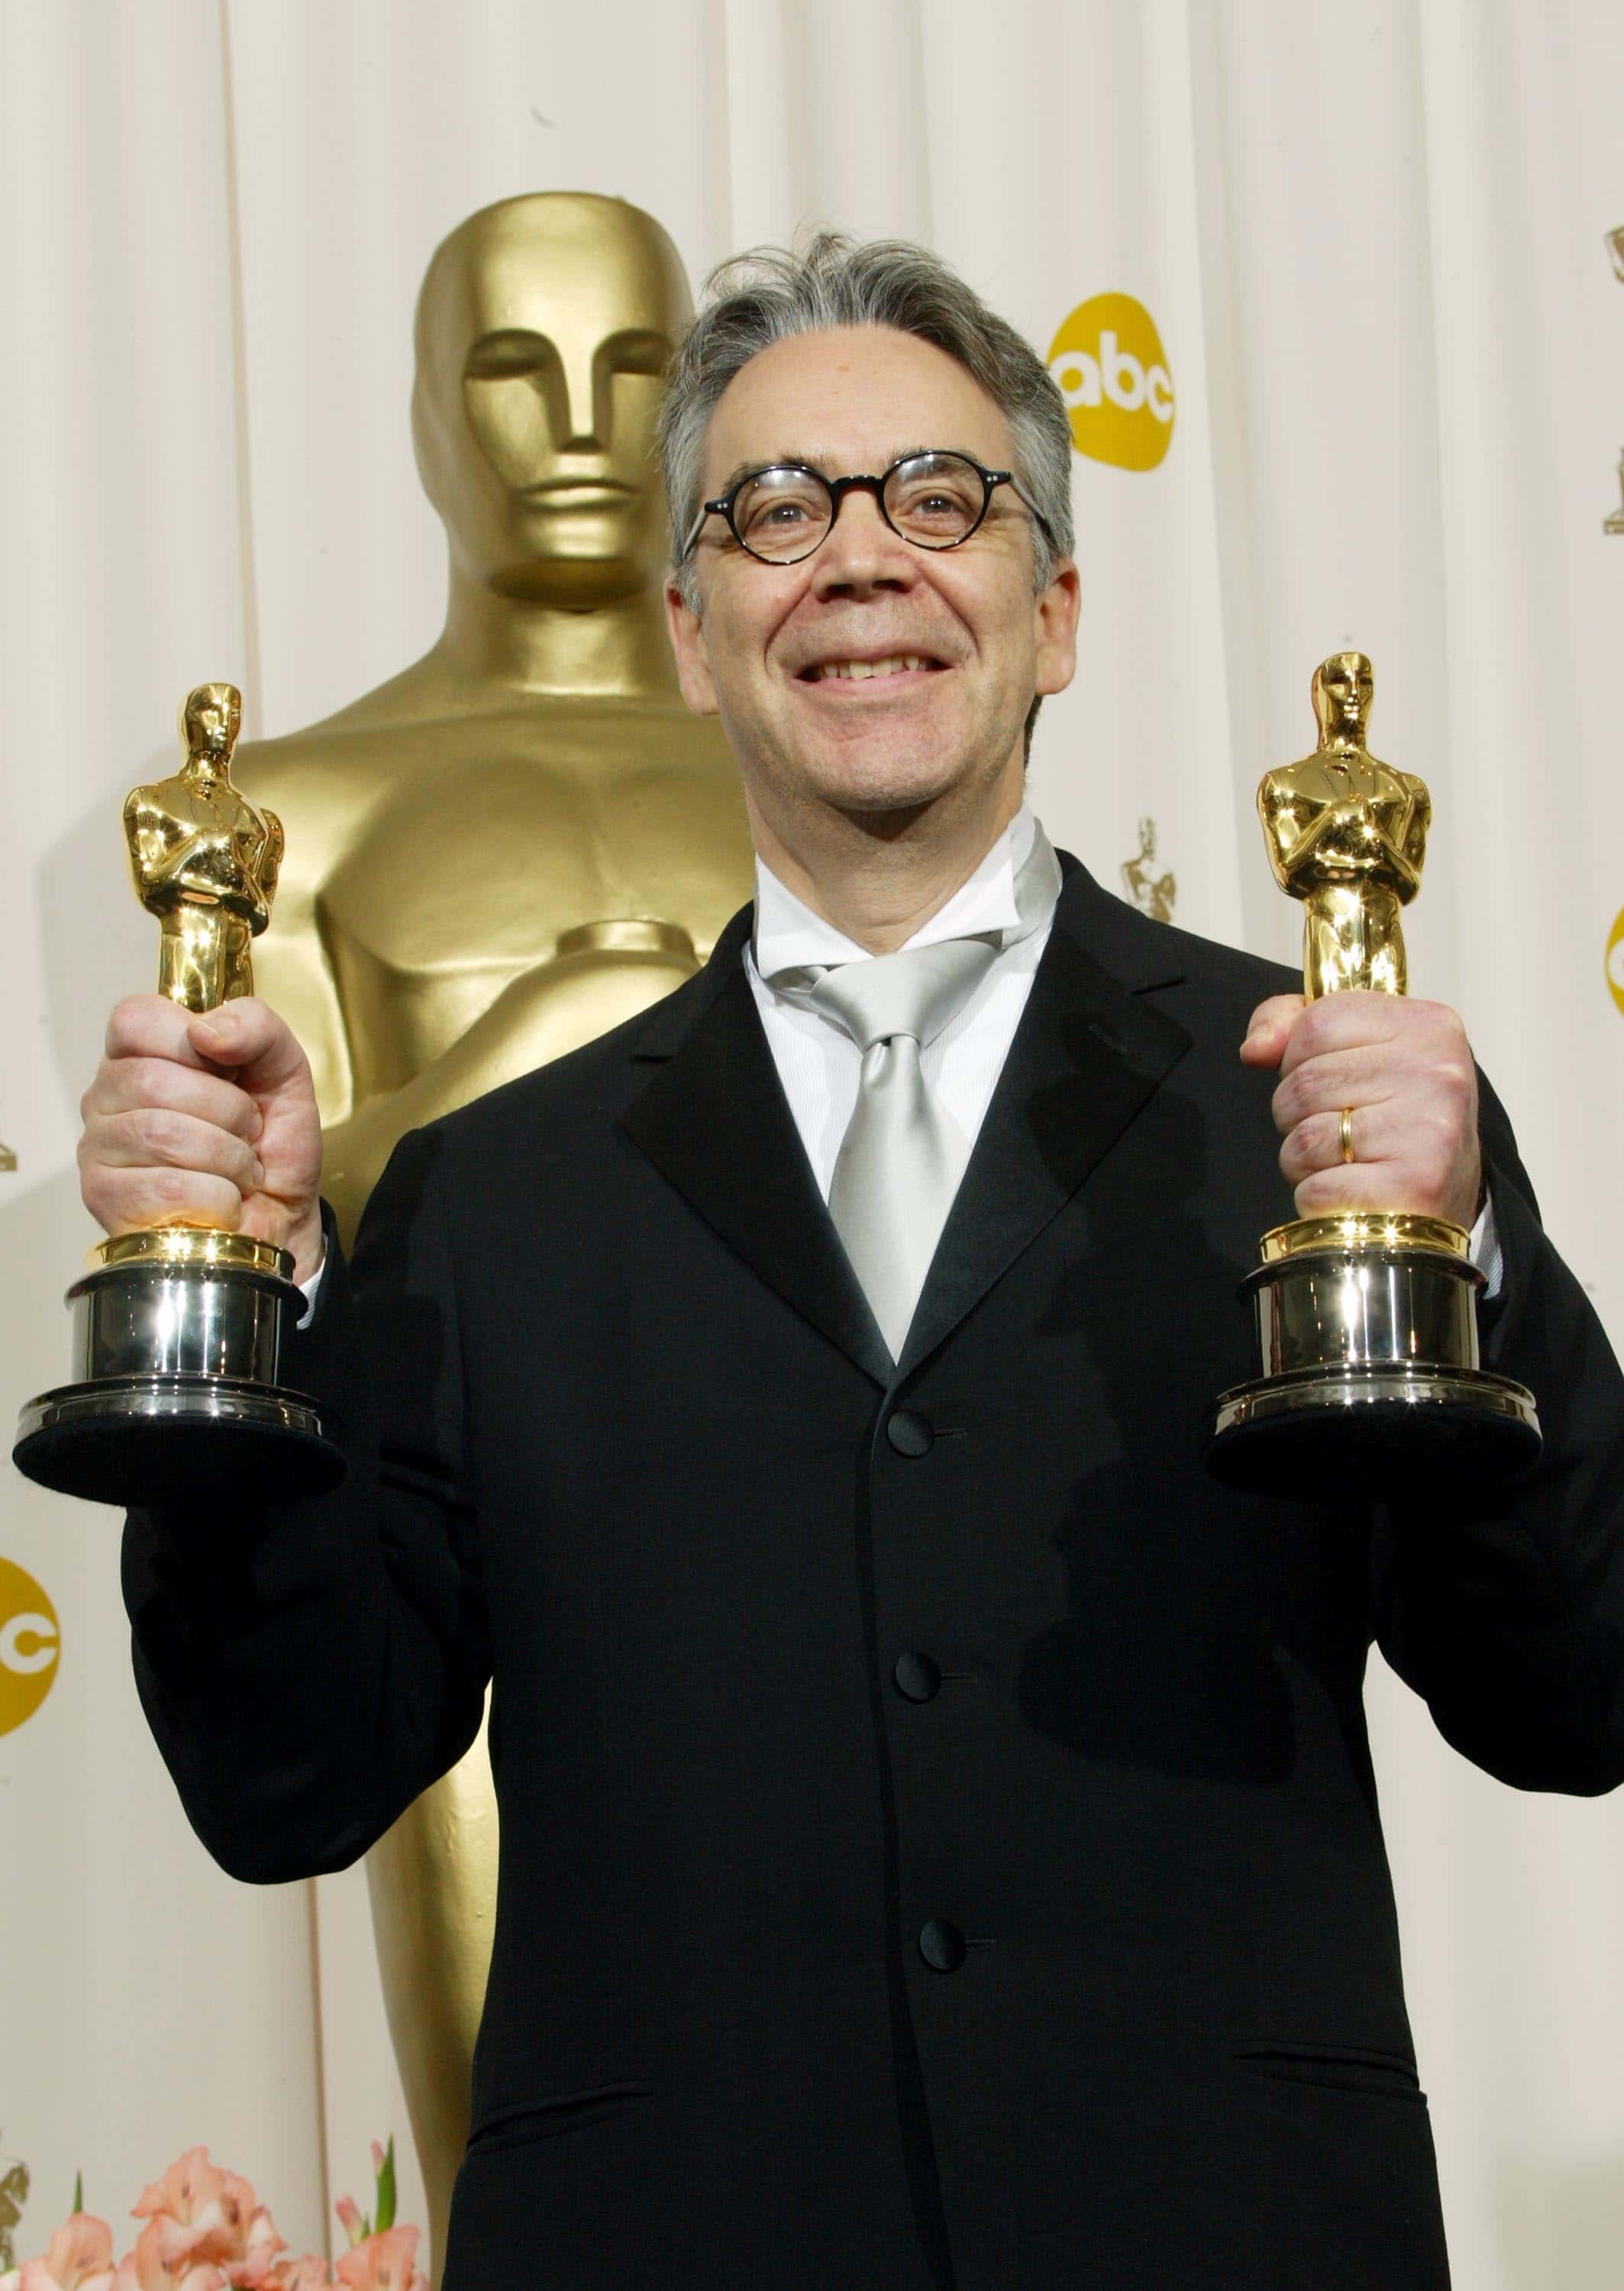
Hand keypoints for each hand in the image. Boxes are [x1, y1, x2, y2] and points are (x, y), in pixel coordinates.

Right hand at [79, 995, 324, 1282]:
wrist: (283, 1217)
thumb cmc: (272, 1142)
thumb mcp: (283, 1070)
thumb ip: (257, 1028)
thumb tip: (206, 1032)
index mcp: (139, 1053)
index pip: (134, 1019)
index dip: (188, 1040)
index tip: (229, 1069)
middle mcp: (106, 1096)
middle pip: (152, 1080)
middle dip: (227, 1109)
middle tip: (249, 1132)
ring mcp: (98, 1149)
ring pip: (161, 1135)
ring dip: (228, 1155)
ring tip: (242, 1168)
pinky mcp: (105, 1200)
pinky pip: (168, 1187)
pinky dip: (220, 1196)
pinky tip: (225, 1200)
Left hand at [1239, 990, 1481, 1228]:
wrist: (1438, 1199)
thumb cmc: (1391, 1122)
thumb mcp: (1357, 1053)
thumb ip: (1296, 1027)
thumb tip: (1256, 1048)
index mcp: (1426, 1025)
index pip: (1318, 1021)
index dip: (1299, 1058)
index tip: (1332, 1081)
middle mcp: (1437, 1072)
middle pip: (1305, 1082)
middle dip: (1299, 1114)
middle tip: (1341, 1131)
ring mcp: (1430, 1130)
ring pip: (1305, 1138)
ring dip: (1305, 1161)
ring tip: (1347, 1162)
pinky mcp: (1415, 1187)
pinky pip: (1316, 1190)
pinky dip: (1319, 1199)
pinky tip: (1354, 1194)